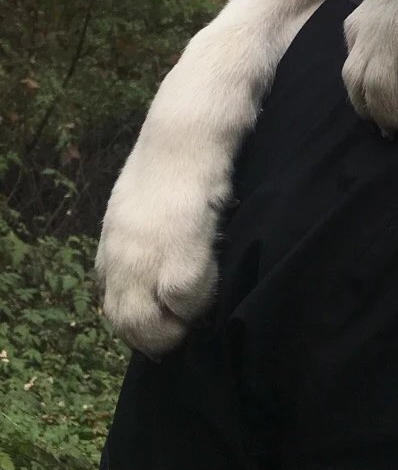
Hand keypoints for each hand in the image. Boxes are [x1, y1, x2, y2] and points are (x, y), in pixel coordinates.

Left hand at [95, 133, 226, 356]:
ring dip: (179, 325)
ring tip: (203, 308)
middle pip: (128, 325)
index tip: (168, 320)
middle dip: (159, 338)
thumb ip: (140, 241)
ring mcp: (144, 260)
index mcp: (110, 250)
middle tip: (189, 326)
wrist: (186, 131)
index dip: (142, 321)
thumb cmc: (172, 159)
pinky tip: (214, 276)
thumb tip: (157, 273)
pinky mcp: (175, 251)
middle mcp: (119, 261)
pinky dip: (200, 299)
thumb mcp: (140, 208)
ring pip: (151, 325)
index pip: (114, 307)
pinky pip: (183, 300)